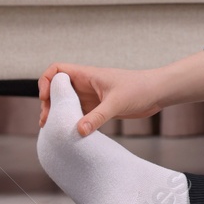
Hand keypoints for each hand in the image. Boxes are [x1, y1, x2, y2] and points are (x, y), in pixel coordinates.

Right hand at [37, 51, 203, 135]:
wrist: (158, 93)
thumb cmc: (140, 89)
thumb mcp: (117, 103)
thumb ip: (98, 117)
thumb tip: (79, 130)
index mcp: (87, 75)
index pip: (57, 70)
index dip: (46, 81)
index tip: (46, 98)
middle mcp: (86, 85)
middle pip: (57, 89)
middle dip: (48, 103)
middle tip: (46, 121)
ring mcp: (91, 97)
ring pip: (66, 103)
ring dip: (57, 114)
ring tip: (50, 129)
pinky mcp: (98, 108)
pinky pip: (78, 113)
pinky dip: (70, 121)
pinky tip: (67, 133)